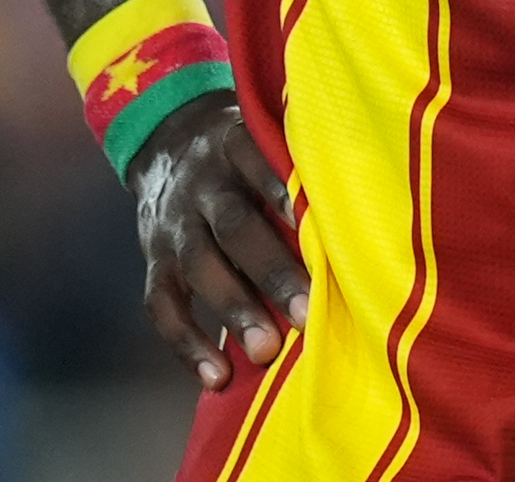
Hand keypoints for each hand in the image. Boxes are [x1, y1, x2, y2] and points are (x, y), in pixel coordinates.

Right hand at [131, 92, 309, 391]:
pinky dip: (187, 344)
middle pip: (235, 226)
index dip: (286, 195)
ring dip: (234, 311)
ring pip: (200, 266)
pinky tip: (217, 377)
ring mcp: (173, 223)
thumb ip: (297, 168)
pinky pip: (162, 305)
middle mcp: (201, 184)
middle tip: (308, 315)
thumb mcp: (263, 138)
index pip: (259, 164)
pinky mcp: (153, 259)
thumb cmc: (244, 153)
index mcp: (235, 144)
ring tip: (265, 352)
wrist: (165, 142)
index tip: (323, 229)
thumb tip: (362, 212)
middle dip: (272, 273)